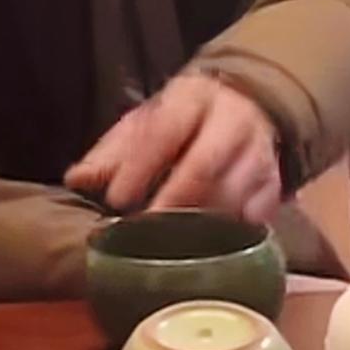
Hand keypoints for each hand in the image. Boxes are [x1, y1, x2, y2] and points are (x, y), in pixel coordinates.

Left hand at [64, 74, 280, 224]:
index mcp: (193, 99)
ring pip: (234, 193)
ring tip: (171, 245)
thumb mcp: (145, 122)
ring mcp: (259, 154)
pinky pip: (258, 215)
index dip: (141, 166)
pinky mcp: (274, 185)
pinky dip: (233, 234)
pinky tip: (210, 250)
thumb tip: (75, 179)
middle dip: (174, 200)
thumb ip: (112, 152)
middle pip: (207, 163)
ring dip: (201, 222)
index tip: (117, 200)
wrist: (245, 104)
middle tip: (145, 230)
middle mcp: (232, 122)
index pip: (166, 130)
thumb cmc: (182, 122)